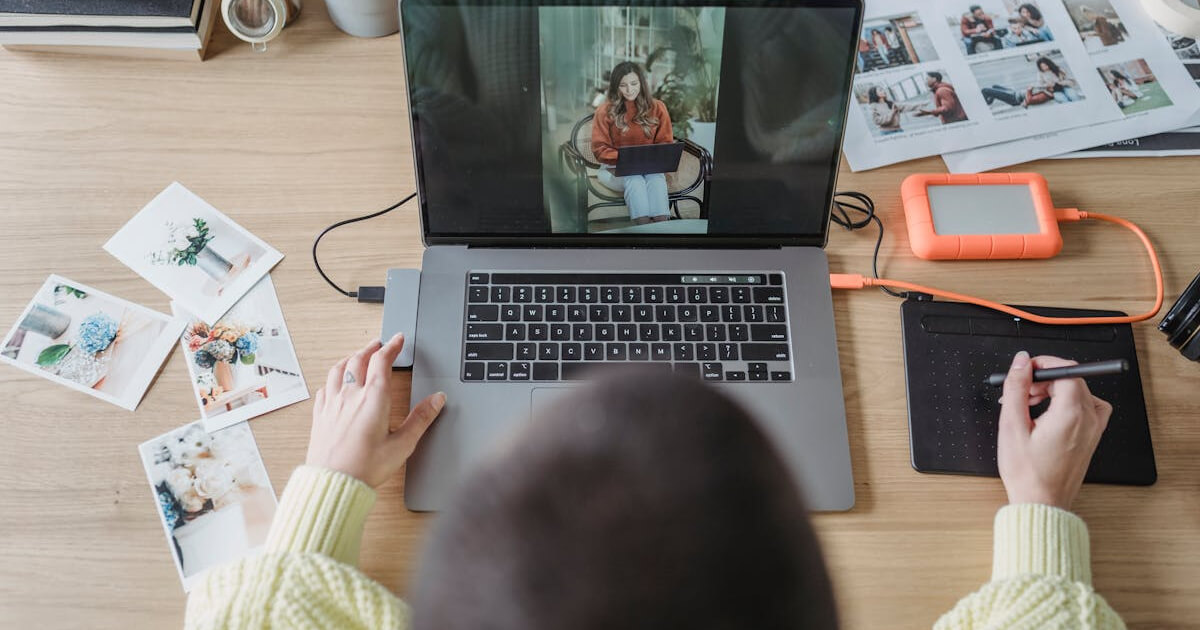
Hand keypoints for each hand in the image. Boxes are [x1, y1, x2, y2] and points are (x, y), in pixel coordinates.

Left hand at [306, 334, 445, 487]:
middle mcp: (350, 395)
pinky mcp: (320, 415)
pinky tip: (336, 383)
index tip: (398, 339)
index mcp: (373, 398)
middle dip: (371, 348)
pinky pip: (326, 387)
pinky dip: (334, 377)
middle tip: (380, 344)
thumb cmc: (366, 467)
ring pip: (339, 369)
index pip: (382, 361)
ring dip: (351, 357)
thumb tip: (437, 399)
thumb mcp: (402, 444)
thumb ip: (421, 419)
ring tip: (357, 355)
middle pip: (359, 359)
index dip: (392, 346)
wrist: (333, 483)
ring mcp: (332, 404)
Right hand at [997, 352, 1111, 509]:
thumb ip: (1017, 388)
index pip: (1067, 370)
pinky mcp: (1092, 437)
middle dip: (1044, 379)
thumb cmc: (1027, 473)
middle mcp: (1089, 419)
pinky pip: (1086, 407)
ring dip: (1055, 390)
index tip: (1025, 370)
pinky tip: (1049, 413)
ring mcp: (1094, 429)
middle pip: (1072, 379)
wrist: (1041, 503)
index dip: (1044, 364)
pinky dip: (1068, 403)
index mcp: (1071, 414)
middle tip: (1020, 392)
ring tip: (1030, 405)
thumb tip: (1021, 362)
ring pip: (1079, 392)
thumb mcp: (1012, 426)